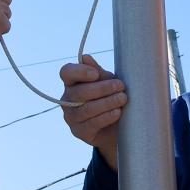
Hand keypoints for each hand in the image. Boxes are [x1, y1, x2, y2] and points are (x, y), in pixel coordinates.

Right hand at [59, 55, 126, 170]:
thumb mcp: (106, 82)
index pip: (66, 73)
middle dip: (102, 88)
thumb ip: (97, 72)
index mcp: (71, 83)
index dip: (79, 72)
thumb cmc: (109, 97)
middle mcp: (67, 100)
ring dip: (107, 102)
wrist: (116, 126)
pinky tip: (117, 112)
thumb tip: (85, 57)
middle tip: (121, 86)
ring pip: (86, 109)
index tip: (96, 74)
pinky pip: (91, 124)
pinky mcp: (79, 132)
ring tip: (123, 98)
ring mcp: (71, 117)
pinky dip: (106, 117)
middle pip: (79, 92)